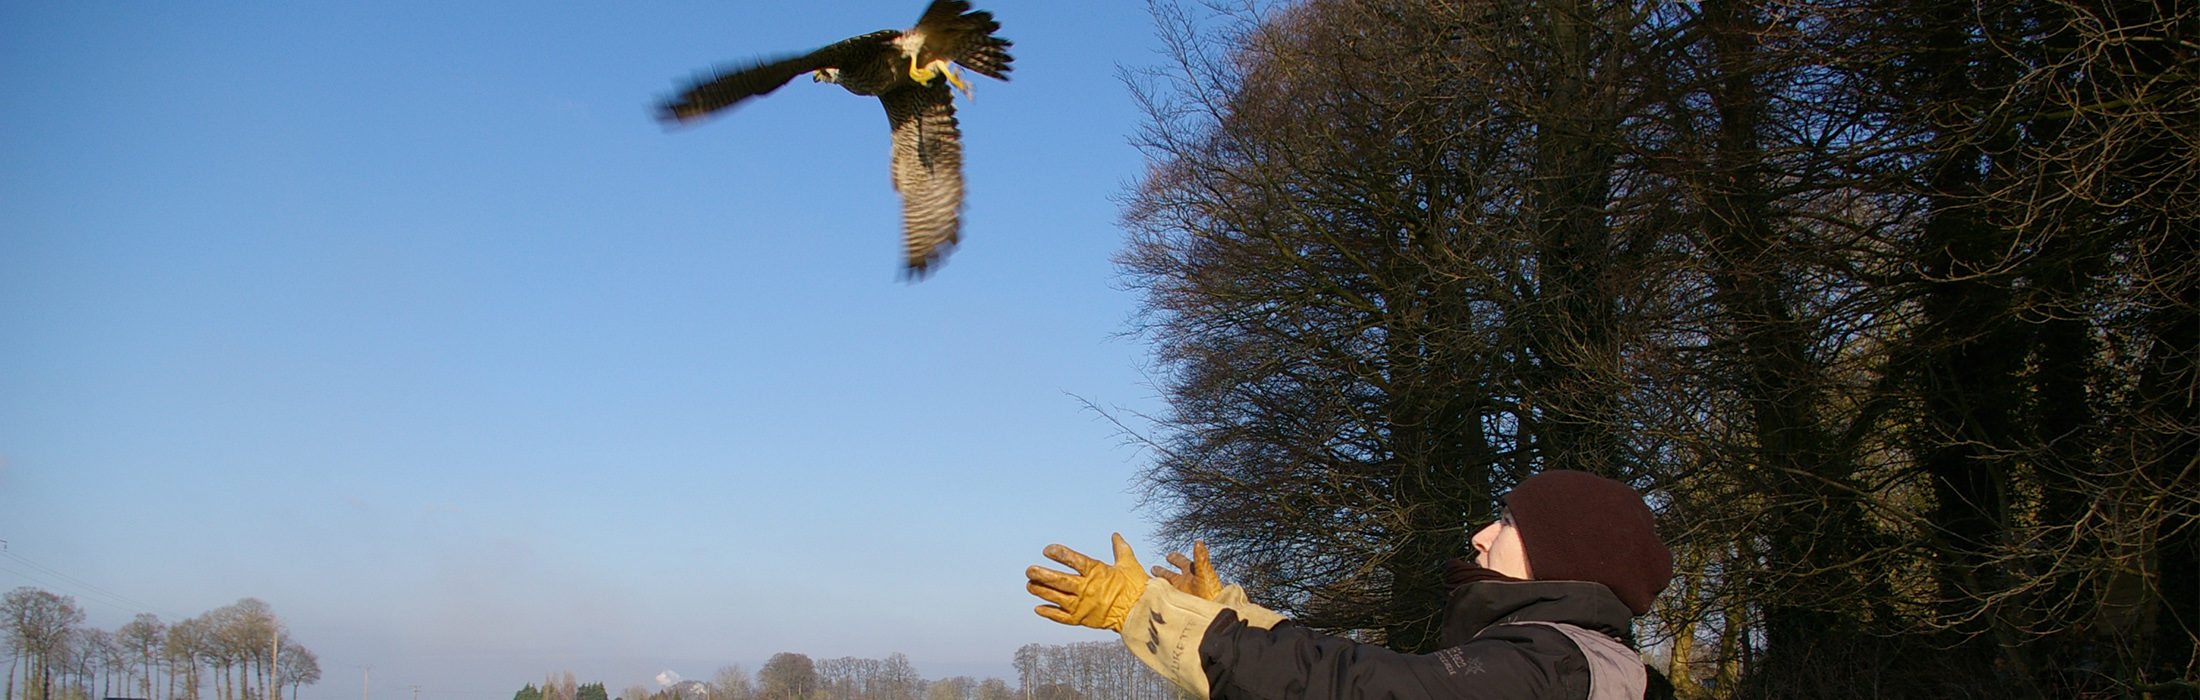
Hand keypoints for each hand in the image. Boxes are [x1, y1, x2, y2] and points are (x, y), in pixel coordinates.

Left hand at [1026, 533, 1146, 630]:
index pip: (1073, 559)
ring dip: (1041, 591)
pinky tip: (1038, 608)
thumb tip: (1116, 535)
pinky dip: (1049, 613)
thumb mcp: (1129, 564)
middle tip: (1029, 570)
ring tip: (1029, 585)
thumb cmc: (1137, 587)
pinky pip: (1062, 617)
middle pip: (1059, 580)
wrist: (1140, 613)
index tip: (1047, 550)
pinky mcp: (1082, 619)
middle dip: (1042, 575)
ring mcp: (1083, 605)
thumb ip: (1120, 549)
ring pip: (1057, 597)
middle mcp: (1087, 588)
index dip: (1058, 554)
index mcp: (1097, 572)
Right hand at [1151, 541, 1223, 599]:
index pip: (1181, 562)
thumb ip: (1201, 558)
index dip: (1176, 558)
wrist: (1210, 613)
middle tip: (1153, 568)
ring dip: (1158, 584)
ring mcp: (1180, 593)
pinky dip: (1157, 595)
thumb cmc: (1210, 592)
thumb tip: (1198, 541)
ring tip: (1149, 583)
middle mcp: (1185, 582)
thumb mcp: (1205, 572)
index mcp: (1192, 572)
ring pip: (1166, 586)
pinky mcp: (1176, 604)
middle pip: (1171, 575)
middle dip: (1162, 572)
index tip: (1169, 556)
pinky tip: (1148, 595)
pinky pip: (1164, 597)